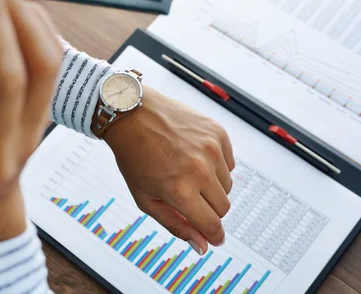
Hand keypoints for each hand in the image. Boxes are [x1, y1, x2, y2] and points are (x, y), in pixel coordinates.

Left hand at [104, 87, 234, 254]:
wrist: (131, 114)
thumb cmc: (134, 156)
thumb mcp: (145, 198)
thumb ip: (176, 225)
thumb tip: (202, 246)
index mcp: (180, 190)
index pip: (212, 225)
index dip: (214, 235)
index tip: (215, 238)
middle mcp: (200, 169)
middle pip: (224, 207)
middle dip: (210, 209)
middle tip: (190, 197)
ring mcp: (211, 149)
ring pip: (228, 185)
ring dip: (212, 186)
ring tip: (187, 172)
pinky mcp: (217, 132)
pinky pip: (229, 162)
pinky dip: (216, 165)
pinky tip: (194, 156)